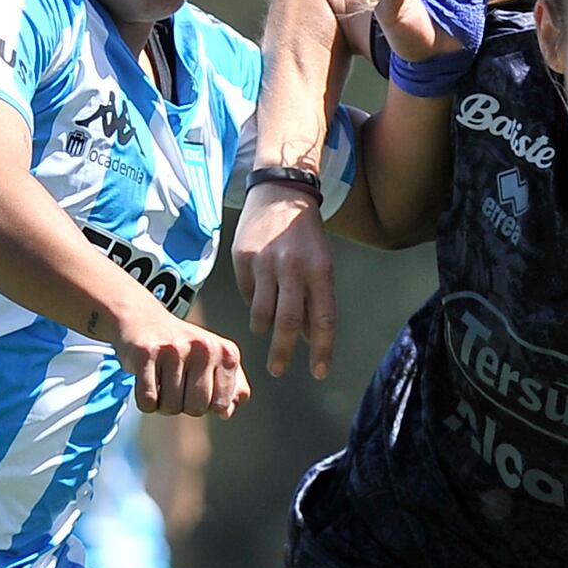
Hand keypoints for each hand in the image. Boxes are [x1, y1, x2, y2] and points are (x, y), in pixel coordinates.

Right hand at [112, 303, 249, 418]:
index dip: (204, 405)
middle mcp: (204, 347)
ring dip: (161, 404)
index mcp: (227, 353)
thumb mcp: (215, 362)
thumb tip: (226, 412)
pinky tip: (145, 381)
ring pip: (171, 406)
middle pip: (196, 409)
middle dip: (182, 406)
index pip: (220, 406)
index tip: (194, 388)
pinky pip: (148, 400)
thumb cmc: (183, 348)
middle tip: (173, 386)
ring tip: (159, 381)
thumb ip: (232, 387)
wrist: (142, 318)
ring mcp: (175, 349)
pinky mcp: (146, 352)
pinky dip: (143, 401)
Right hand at [238, 183, 339, 377]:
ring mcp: (265, 263)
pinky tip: (259, 288)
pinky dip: (253, 301)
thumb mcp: (322, 264)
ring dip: (264, 328)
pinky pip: (247, 294)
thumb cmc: (306, 236)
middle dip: (283, 353)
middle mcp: (293, 268)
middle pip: (288, 323)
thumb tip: (311, 342)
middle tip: (278, 370)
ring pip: (261, 314)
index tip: (319, 373)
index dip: (323, 351)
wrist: (280, 193)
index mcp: (320, 271)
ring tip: (266, 329)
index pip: (324, 320)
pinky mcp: (243, 259)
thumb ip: (317, 301)